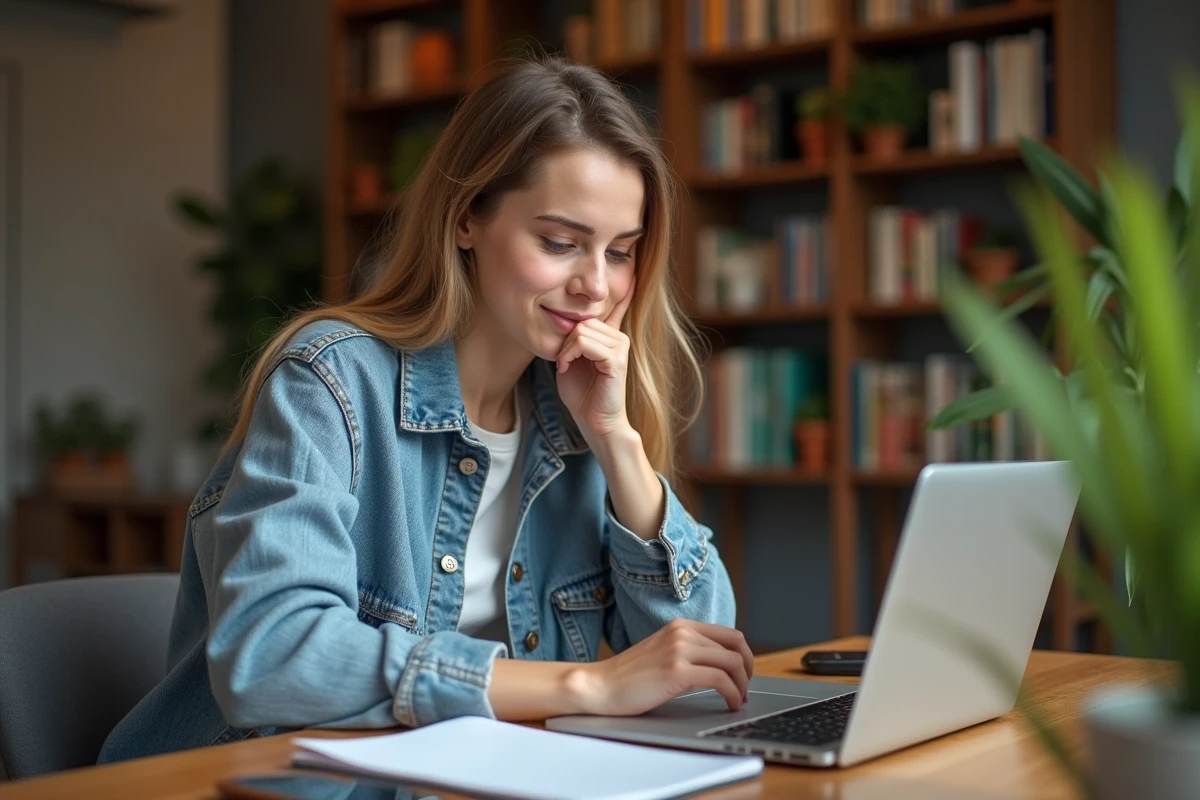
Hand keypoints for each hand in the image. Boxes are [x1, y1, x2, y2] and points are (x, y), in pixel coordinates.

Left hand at [555, 278, 635, 445]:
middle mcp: (619, 336)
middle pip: (582, 319)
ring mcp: (620, 346)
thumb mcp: (571, 360)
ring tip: (566, 366)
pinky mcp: (616, 359)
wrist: (595, 422)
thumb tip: (565, 320)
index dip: (622, 290)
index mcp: (611, 335)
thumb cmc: (582, 395)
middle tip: (563, 361)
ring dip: (565, 349)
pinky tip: (567, 368)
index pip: (617, 305)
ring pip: (581, 330)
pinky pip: (583, 343)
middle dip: (565, 341)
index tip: (632, 273)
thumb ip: (573, 340)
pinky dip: (568, 355)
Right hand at [576, 619, 753, 715]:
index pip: (729, 633)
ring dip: (742, 685)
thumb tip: (719, 665)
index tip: (744, 673)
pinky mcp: (677, 671)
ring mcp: (679, 650)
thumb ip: (687, 651)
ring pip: (732, 662)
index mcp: (680, 626)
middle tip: (745, 688)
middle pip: (736, 647)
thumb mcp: (662, 652)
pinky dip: (732, 694)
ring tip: (738, 700)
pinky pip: (720, 680)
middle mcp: (682, 632)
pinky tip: (730, 704)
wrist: (600, 686)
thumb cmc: (629, 676)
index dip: (744, 655)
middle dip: (748, 670)